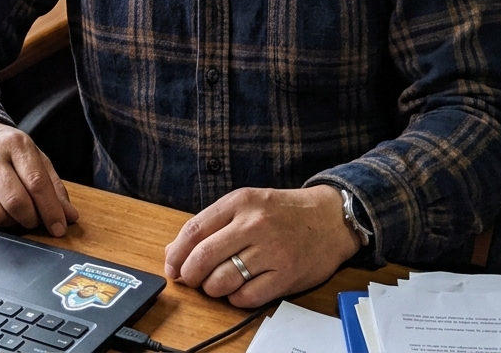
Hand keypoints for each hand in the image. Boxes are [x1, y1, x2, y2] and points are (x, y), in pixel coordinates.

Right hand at [0, 121, 79, 236]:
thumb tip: (69, 216)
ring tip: (15, 216)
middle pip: (16, 201)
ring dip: (11, 224)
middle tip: (35, 221)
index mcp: (16, 143)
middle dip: (31, 219)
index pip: (37, 182)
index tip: (60, 228)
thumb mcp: (33, 157)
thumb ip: (53, 185)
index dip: (51, 210)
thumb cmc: (6, 150)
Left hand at [163, 185, 363, 307]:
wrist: (329, 218)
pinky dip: (235, 299)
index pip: (195, 230)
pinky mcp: (285, 275)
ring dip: (212, 289)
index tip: (171, 266)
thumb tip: (175, 250)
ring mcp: (271, 250)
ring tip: (217, 284)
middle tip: (190, 280)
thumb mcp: (247, 204)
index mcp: (240, 202)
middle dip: (190, 275)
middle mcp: (254, 224)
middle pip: (204, 257)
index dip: (177, 253)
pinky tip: (239, 290)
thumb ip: (213, 223)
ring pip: (222, 280)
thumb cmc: (283, 212)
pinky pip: (246, 297)